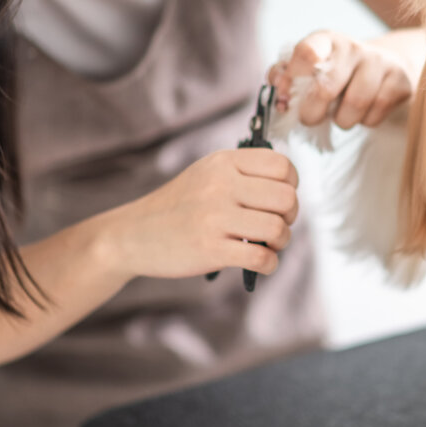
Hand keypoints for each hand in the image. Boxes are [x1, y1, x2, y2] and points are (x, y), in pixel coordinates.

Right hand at [104, 148, 298, 278]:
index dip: (292, 185)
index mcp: (223, 162)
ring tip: (268, 245)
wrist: (133, 234)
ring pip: (277, 229)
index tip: (279, 199)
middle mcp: (220, 185)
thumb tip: (288, 186)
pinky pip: (261, 257)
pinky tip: (261, 263)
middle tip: (277, 225)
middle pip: (286, 198)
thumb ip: (243, 173)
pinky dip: (270, 264)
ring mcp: (214, 217)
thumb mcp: (206, 173)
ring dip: (281, 242)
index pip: (282, 166)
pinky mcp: (210, 249)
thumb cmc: (179, 206)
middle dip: (290, 216)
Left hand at [267, 29, 412, 128]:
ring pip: (354, 105)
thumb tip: (278, 90)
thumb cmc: (339, 72)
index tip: (285, 97)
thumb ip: (286, 77)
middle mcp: (353, 47)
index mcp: (326, 40)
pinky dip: (365, 122)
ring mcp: (380, 63)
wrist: (386, 66)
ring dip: (342, 120)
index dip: (292, 78)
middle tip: (310, 117)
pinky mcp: (400, 81)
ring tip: (341, 115)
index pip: (306, 52)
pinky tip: (364, 112)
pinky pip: (375, 115)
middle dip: (312, 112)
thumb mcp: (311, 68)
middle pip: (326, 87)